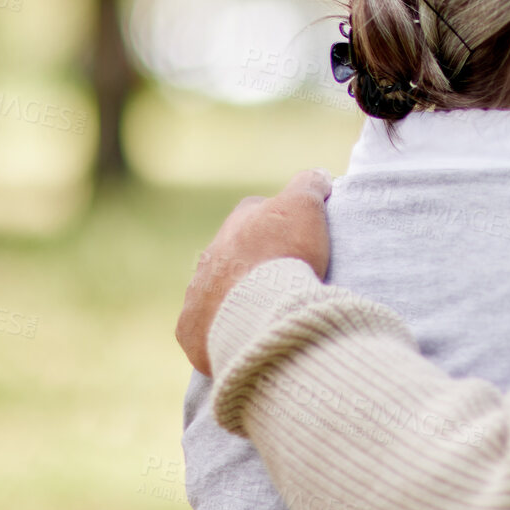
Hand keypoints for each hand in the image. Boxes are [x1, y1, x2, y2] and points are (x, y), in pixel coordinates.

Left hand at [177, 168, 333, 374]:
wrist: (258, 311)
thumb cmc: (283, 255)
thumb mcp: (305, 208)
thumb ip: (309, 186)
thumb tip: (317, 174)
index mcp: (238, 222)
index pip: (256, 211)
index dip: (279, 221)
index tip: (298, 237)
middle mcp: (211, 254)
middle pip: (234, 252)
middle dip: (254, 261)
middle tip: (285, 278)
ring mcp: (197, 292)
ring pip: (217, 289)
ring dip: (237, 296)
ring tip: (267, 311)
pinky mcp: (191, 328)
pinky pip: (204, 326)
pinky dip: (221, 329)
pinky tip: (243, 335)